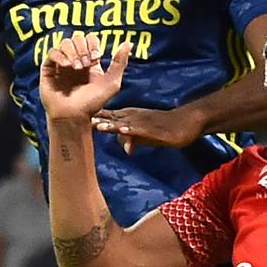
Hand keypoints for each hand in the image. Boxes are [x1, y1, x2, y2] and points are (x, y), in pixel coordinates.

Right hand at [39, 36, 130, 122]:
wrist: (73, 116)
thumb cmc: (92, 103)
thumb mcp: (111, 83)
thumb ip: (120, 63)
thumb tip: (128, 43)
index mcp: (90, 61)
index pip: (90, 39)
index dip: (93, 43)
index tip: (95, 56)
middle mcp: (75, 60)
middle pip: (78, 38)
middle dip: (83, 48)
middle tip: (85, 64)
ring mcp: (61, 64)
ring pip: (65, 42)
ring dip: (72, 52)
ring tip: (76, 67)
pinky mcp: (49, 69)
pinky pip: (52, 52)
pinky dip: (60, 55)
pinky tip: (66, 66)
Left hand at [91, 105, 205, 155]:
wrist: (186, 122)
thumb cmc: (165, 128)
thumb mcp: (147, 136)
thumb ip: (135, 140)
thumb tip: (127, 149)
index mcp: (131, 117)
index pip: (110, 116)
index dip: (97, 118)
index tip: (79, 118)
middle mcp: (135, 117)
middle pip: (113, 118)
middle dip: (99, 120)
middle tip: (81, 119)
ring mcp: (144, 122)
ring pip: (125, 123)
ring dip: (112, 124)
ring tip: (98, 126)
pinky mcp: (155, 129)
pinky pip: (142, 130)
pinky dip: (132, 130)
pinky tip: (124, 131)